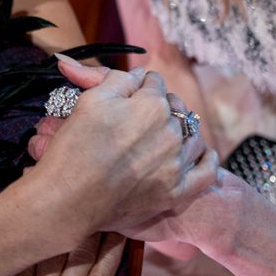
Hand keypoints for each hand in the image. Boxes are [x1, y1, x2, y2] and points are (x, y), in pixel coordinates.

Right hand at [26, 59, 218, 240]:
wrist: (68, 200)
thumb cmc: (74, 148)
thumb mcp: (90, 100)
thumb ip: (118, 80)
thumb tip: (139, 74)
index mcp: (151, 104)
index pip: (154, 82)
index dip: (139, 87)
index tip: (128, 96)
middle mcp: (171, 131)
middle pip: (174, 108)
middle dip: (159, 107)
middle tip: (137, 119)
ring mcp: (177, 164)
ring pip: (193, 136)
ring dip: (181, 131)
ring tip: (163, 136)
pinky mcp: (177, 193)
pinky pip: (207, 172)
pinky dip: (205, 160)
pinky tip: (198, 154)